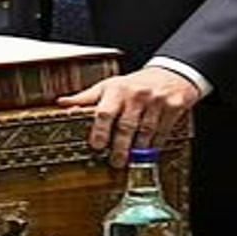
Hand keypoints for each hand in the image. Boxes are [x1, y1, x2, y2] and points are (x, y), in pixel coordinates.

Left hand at [59, 67, 202, 166]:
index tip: (97, 146)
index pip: (105, 112)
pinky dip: (154, 146)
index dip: (100, 131)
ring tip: (131, 160)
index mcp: (117, 89)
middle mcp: (136, 94)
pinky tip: (148, 152)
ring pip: (145, 133)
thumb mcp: (109, 86)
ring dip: (137, 150)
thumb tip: (63, 103)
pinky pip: (162, 133)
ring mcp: (156, 101)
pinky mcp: (174, 107)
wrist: (171, 73)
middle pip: (126, 126)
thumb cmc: (134, 83)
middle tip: (115, 162)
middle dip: (119, 148)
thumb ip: (87, 98)